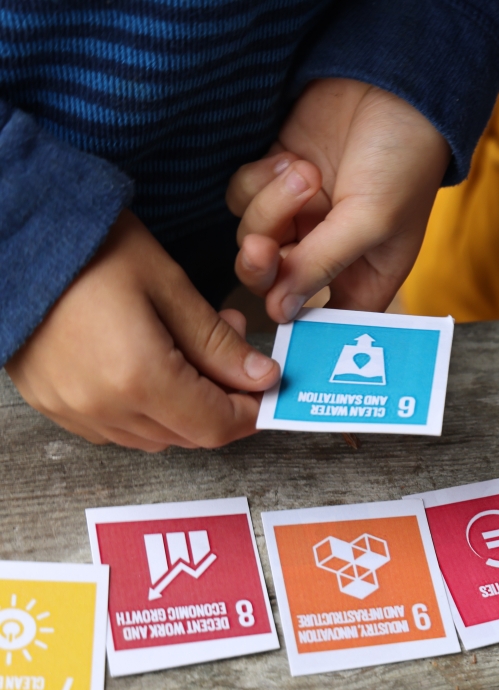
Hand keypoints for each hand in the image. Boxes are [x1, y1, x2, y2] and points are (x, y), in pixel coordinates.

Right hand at [4, 211, 279, 450]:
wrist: (15, 238)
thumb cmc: (89, 250)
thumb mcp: (169, 288)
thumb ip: (217, 343)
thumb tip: (260, 378)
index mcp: (137, 378)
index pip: (215, 425)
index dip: (250, 413)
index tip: (267, 389)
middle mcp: (103, 407)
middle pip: (187, 435)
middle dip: (222, 404)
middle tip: (236, 358)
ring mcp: (72, 410)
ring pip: (154, 436)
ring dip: (186, 407)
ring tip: (192, 351)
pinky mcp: (53, 404)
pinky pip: (118, 428)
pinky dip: (148, 409)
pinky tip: (155, 364)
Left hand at [226, 78, 450, 322]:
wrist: (390, 86)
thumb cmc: (401, 160)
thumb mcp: (371, 221)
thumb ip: (321, 266)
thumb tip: (278, 313)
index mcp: (366, 277)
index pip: (323, 321)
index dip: (297, 323)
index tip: (278, 317)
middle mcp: (330, 253)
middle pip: (272, 282)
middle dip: (266, 264)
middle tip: (265, 247)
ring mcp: (300, 217)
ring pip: (253, 237)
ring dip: (272, 206)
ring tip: (306, 171)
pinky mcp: (276, 181)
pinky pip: (242, 198)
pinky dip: (260, 180)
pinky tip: (293, 158)